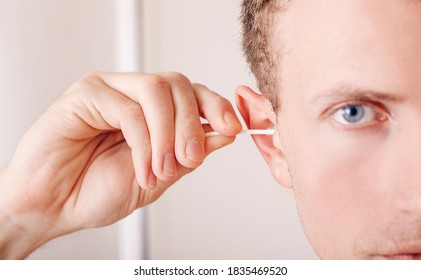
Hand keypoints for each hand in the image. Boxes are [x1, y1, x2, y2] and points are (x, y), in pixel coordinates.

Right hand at [0, 72, 241, 258]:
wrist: (53, 208)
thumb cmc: (97, 191)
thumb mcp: (158, 176)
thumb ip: (188, 154)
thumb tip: (225, 134)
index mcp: (152, 112)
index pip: (191, 93)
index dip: (216, 106)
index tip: (233, 128)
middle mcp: (132, 94)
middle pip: (178, 84)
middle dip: (193, 123)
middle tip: (191, 158)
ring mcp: (110, 89)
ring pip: (156, 89)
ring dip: (168, 134)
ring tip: (161, 170)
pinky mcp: (86, 93)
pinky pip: (128, 109)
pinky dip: (144, 141)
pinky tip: (141, 168)